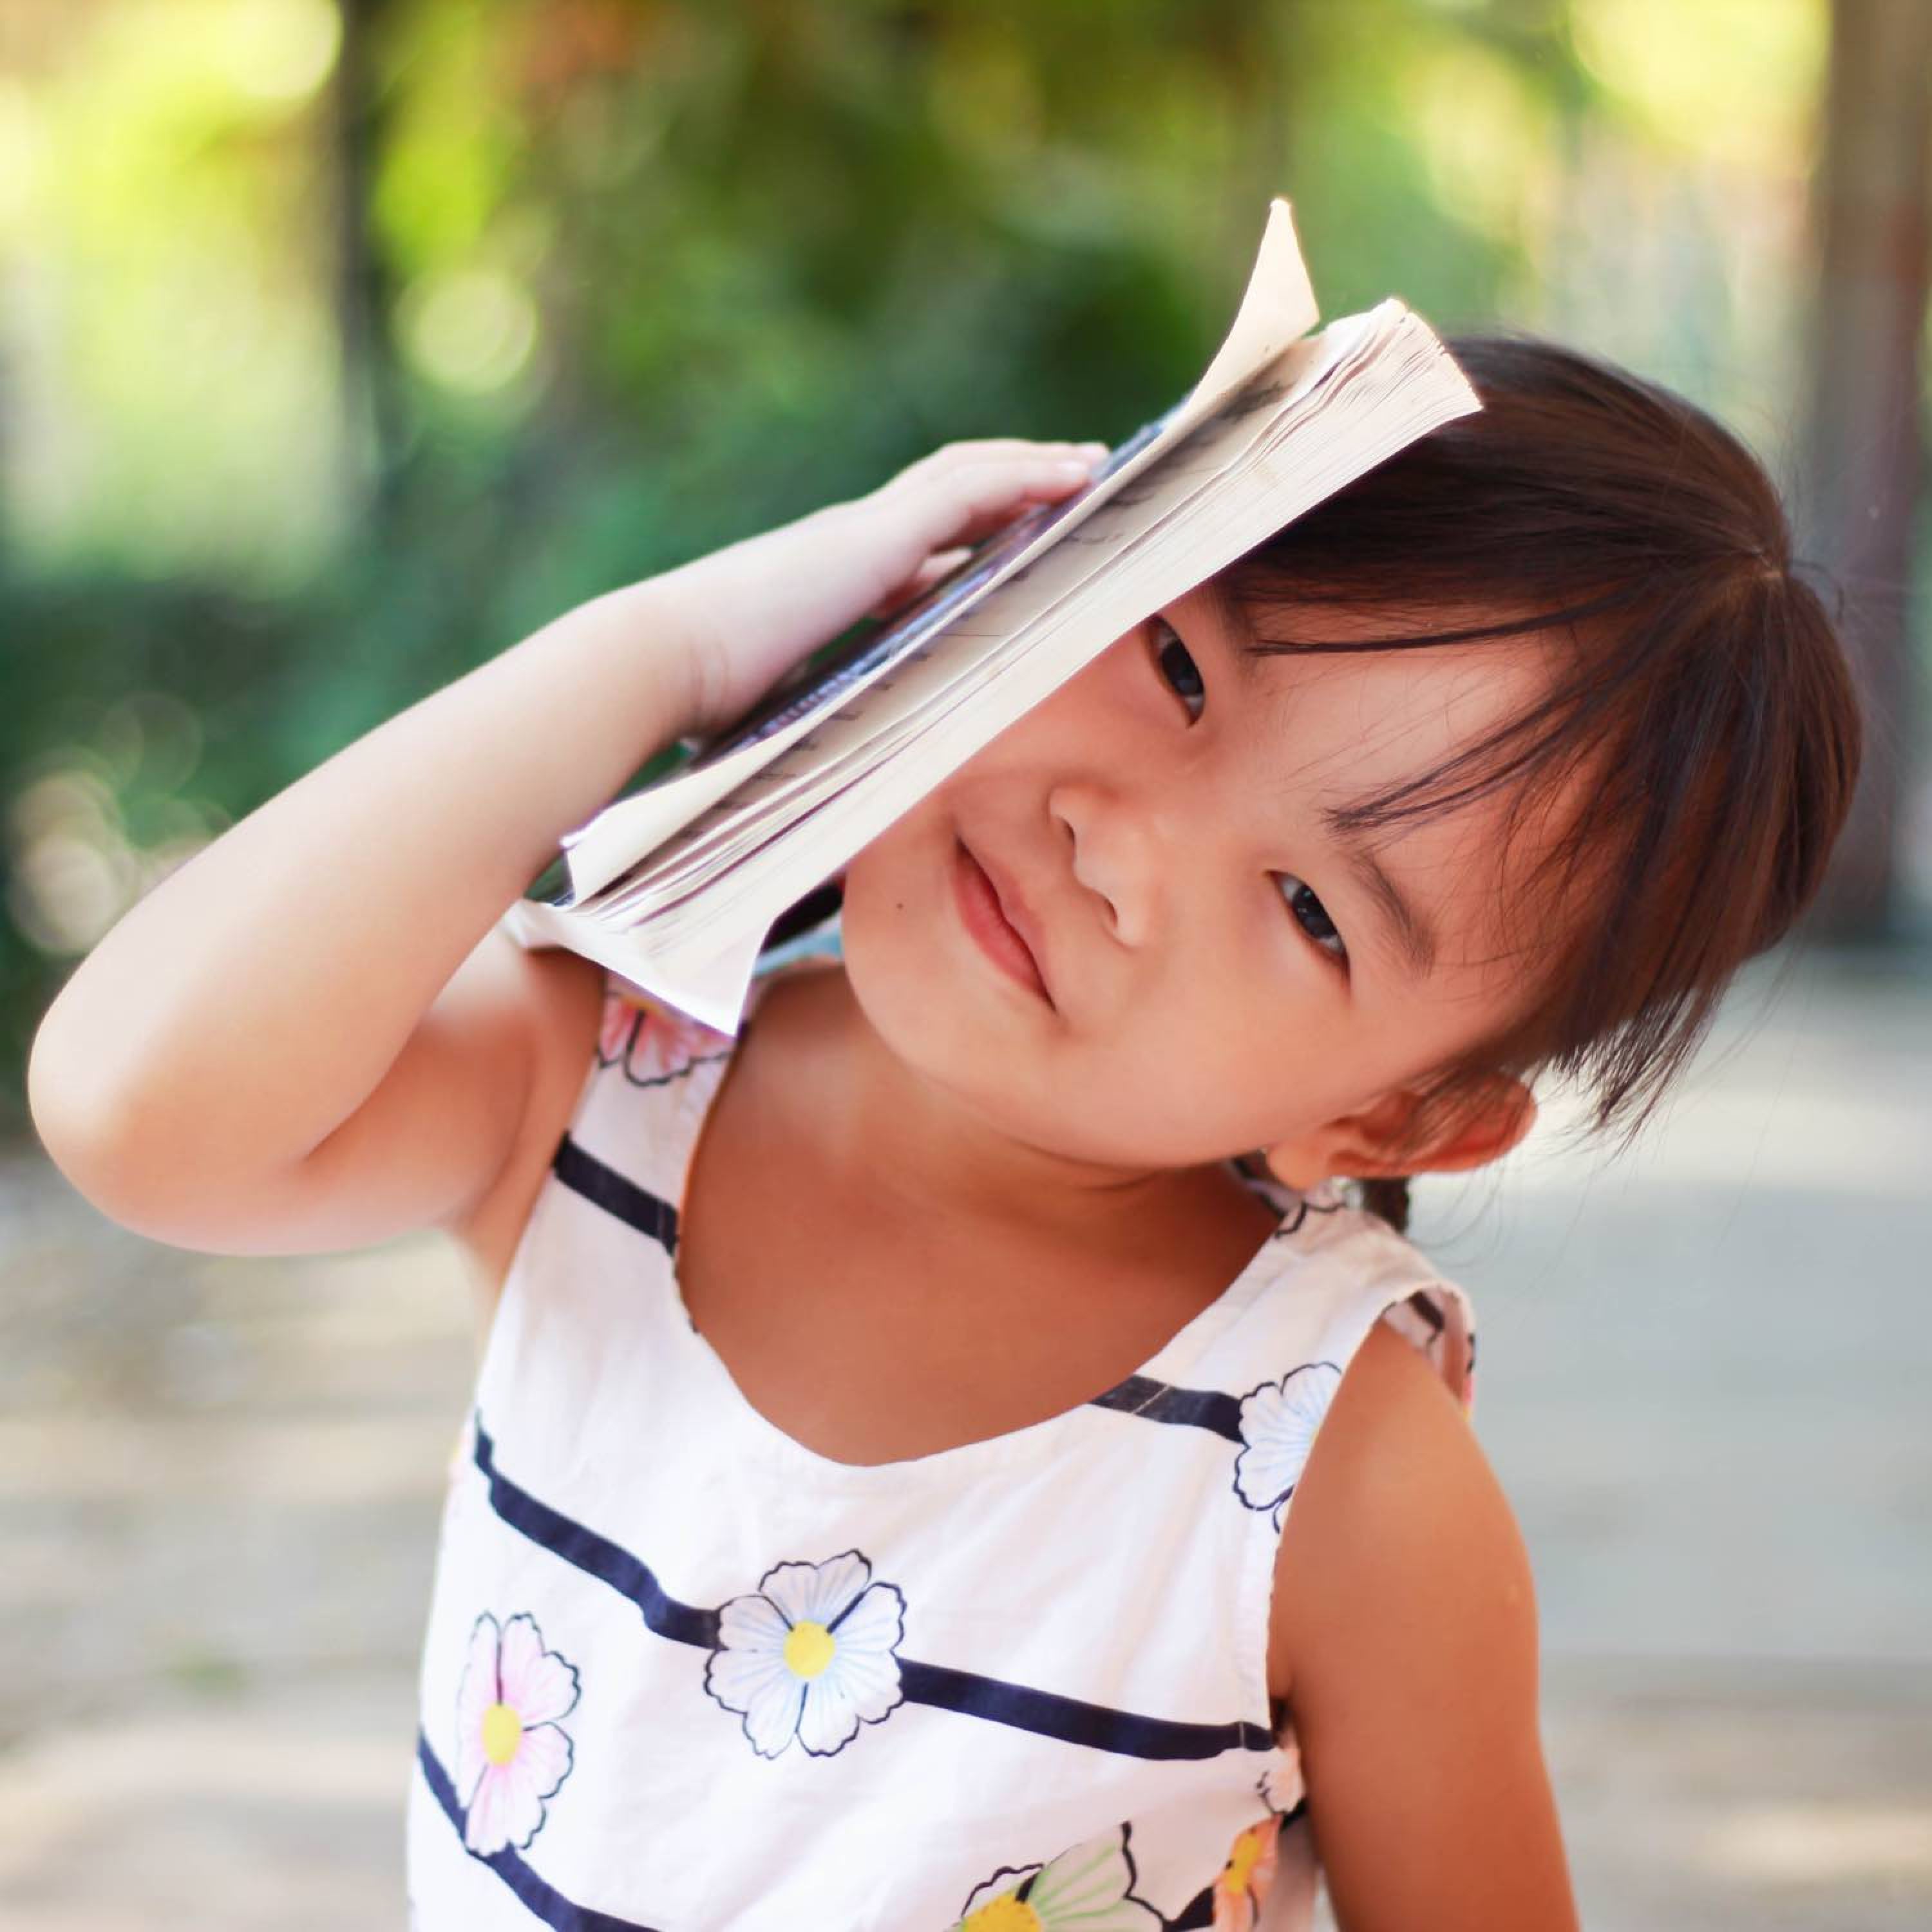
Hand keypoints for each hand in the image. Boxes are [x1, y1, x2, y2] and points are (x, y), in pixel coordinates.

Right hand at [650, 437, 1109, 736]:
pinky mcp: (873, 536)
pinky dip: (1028, 475)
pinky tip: (1080, 472)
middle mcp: (849, 548)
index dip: (970, 541)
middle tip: (1076, 483)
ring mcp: (860, 534)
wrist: (653, 667)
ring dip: (1034, 467)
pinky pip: (971, 489)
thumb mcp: (779, 723)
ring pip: (968, 477)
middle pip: (950, 499)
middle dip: (1014, 488)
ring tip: (1096, 465)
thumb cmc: (696, 712)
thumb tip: (829, 813)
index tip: (1014, 546)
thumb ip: (815, 740)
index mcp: (831, 589)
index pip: (917, 552)